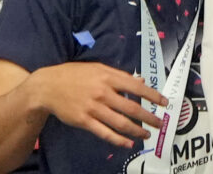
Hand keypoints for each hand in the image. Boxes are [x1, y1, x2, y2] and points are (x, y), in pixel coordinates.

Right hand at [27, 62, 165, 147]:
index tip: (165, 103)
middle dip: (149, 117)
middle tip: (160, 123)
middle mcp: (103, 93)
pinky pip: (103, 132)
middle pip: (131, 108)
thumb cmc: (75, 75)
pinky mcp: (83, 121)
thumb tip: (141, 81)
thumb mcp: (99, 69)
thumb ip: (120, 76)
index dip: (153, 96)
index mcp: (109, 78)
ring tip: (147, 135)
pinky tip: (128, 143)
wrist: (47, 87)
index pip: (137, 88)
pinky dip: (117, 139)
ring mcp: (93, 108)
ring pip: (120, 122)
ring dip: (136, 130)